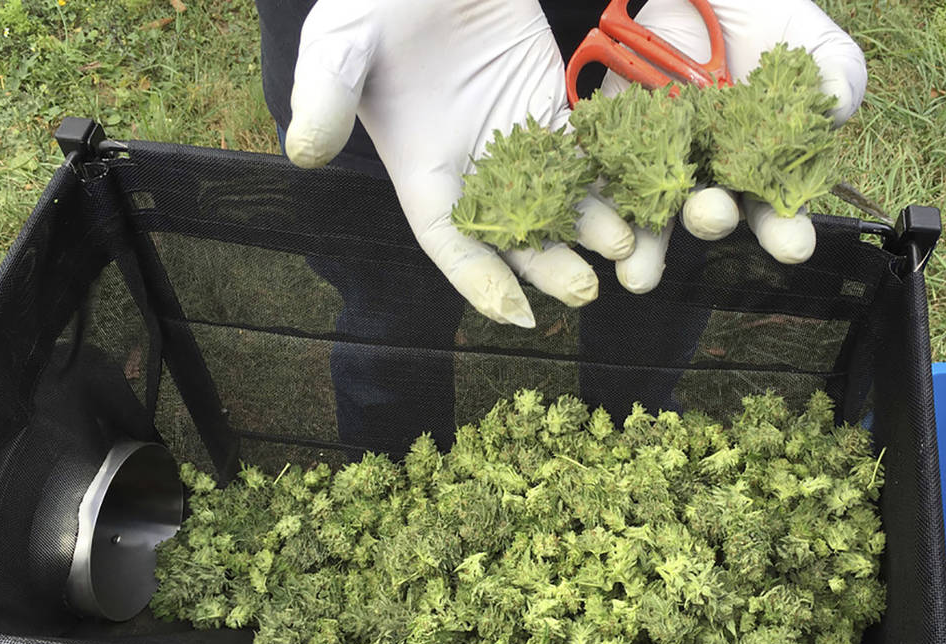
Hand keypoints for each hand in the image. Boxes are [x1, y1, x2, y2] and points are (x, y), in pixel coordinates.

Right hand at [283, 0, 636, 327]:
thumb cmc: (375, 1)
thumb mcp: (339, 43)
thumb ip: (325, 95)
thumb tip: (303, 152)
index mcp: (422, 170)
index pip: (449, 240)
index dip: (477, 278)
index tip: (511, 311)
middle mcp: (472, 169)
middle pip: (514, 233)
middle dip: (548, 266)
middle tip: (585, 289)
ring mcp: (516, 141)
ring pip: (558, 200)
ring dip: (591, 228)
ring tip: (626, 249)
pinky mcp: (551, 107)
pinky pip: (586, 152)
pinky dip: (611, 176)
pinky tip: (642, 195)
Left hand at [602, 0, 866, 289]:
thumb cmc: (764, 20)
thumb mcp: (808, 38)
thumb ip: (833, 72)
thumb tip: (836, 104)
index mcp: (761, 165)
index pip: (774, 209)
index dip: (784, 231)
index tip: (793, 245)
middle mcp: (710, 172)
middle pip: (710, 212)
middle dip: (710, 220)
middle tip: (712, 216)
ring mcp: (661, 160)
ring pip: (652, 209)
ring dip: (646, 243)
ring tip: (638, 270)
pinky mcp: (615, 141)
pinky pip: (603, 174)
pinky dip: (599, 201)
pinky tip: (599, 225)